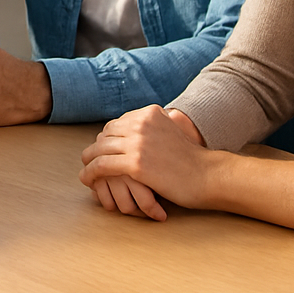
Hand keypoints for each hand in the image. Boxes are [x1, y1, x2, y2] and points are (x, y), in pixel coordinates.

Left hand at [80, 106, 212, 219]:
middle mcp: (141, 123)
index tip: (103, 151)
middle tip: (90, 161)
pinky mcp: (135, 164)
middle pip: (106, 135)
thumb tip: (132, 130)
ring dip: (89, 161)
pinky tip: (88, 179)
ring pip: (99, 150)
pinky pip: (102, 166)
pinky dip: (91, 173)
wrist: (207, 175)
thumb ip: (152, 127)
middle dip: (96, 149)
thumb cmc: (191, 160)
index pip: (116, 124)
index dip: (107, 139)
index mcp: (149, 113)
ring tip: (86, 172)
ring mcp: (137, 143)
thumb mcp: (171, 131)